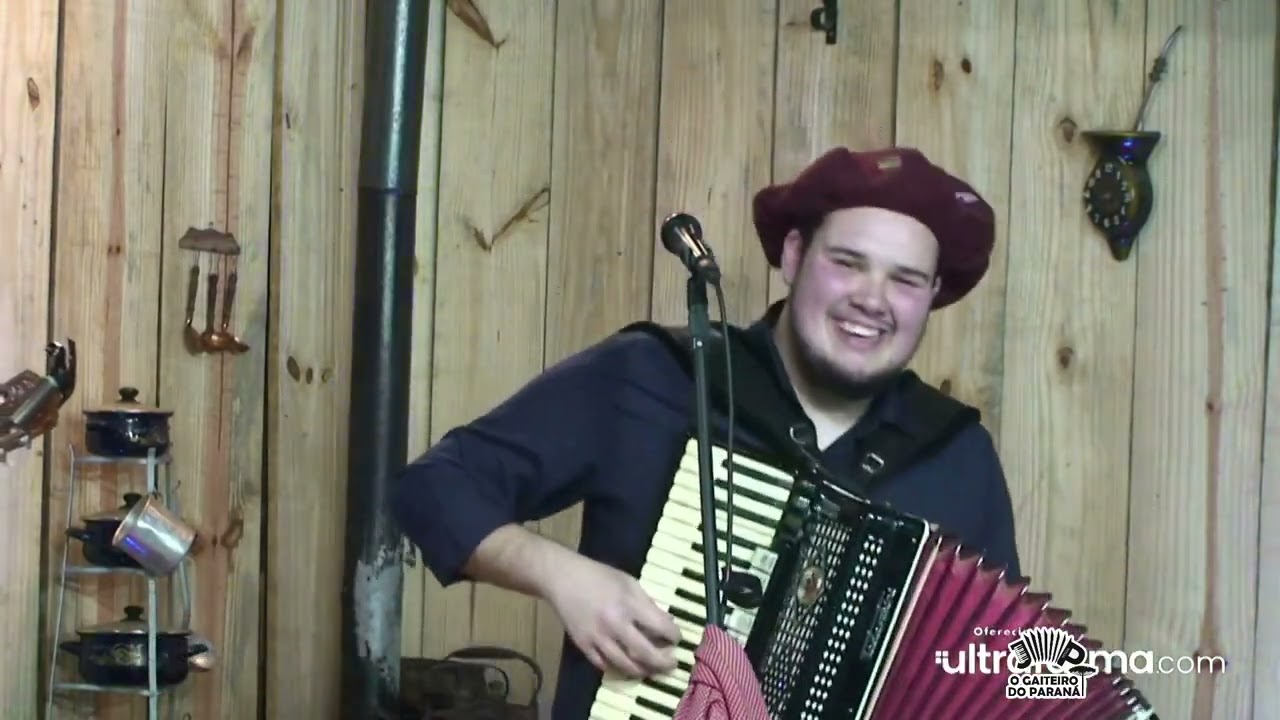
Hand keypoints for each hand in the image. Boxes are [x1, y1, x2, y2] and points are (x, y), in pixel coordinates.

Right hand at [544, 555, 680, 678]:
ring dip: (643, 671)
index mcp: (629, 604)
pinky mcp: (583, 645)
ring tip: (651, 670)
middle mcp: (615, 624)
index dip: (673, 635)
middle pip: (645, 653)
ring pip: (626, 665)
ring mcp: (598, 637)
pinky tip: (626, 665)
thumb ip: (647, 603)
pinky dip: (617, 668)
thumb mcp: (629, 582)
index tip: (677, 638)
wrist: (563, 578)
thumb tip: (665, 622)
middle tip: (672, 664)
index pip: (660, 627)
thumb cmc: (599, 576)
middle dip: (663, 662)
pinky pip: (604, 665)